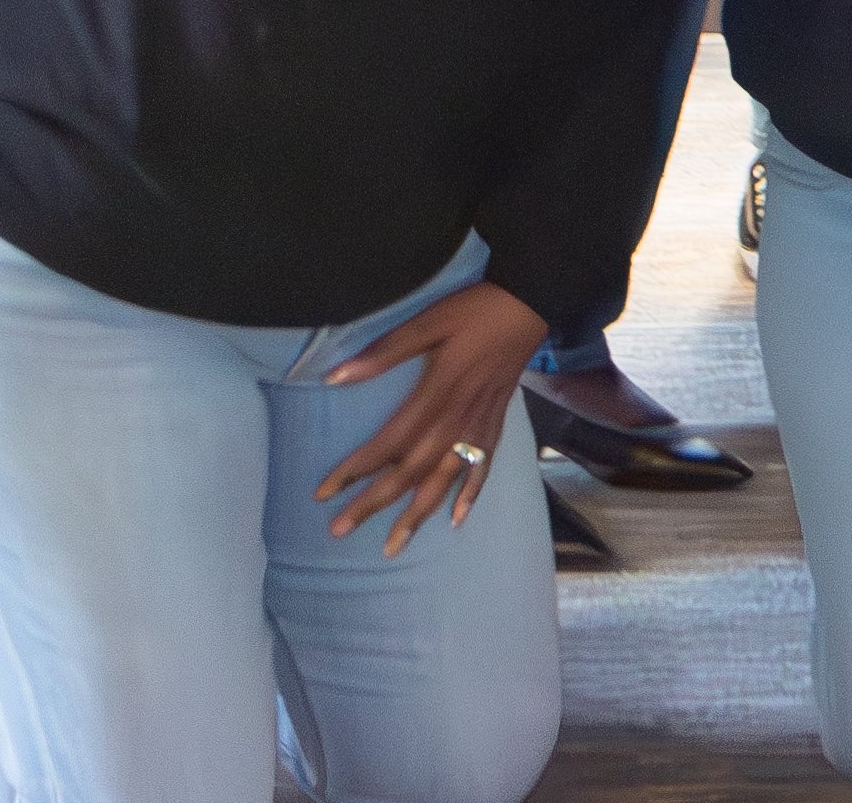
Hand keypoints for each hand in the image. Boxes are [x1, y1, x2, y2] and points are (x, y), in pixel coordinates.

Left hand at [312, 280, 548, 554]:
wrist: (529, 304)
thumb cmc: (475, 311)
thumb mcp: (427, 323)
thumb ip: (384, 353)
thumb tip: (335, 377)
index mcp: (436, 395)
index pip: (387, 445)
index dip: (353, 470)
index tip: (323, 492)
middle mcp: (456, 422)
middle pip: (410, 473)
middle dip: (373, 503)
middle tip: (340, 530)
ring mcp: (478, 429)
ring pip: (444, 482)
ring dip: (416, 515)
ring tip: (393, 546)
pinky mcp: (495, 427)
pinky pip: (482, 470)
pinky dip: (470, 496)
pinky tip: (456, 520)